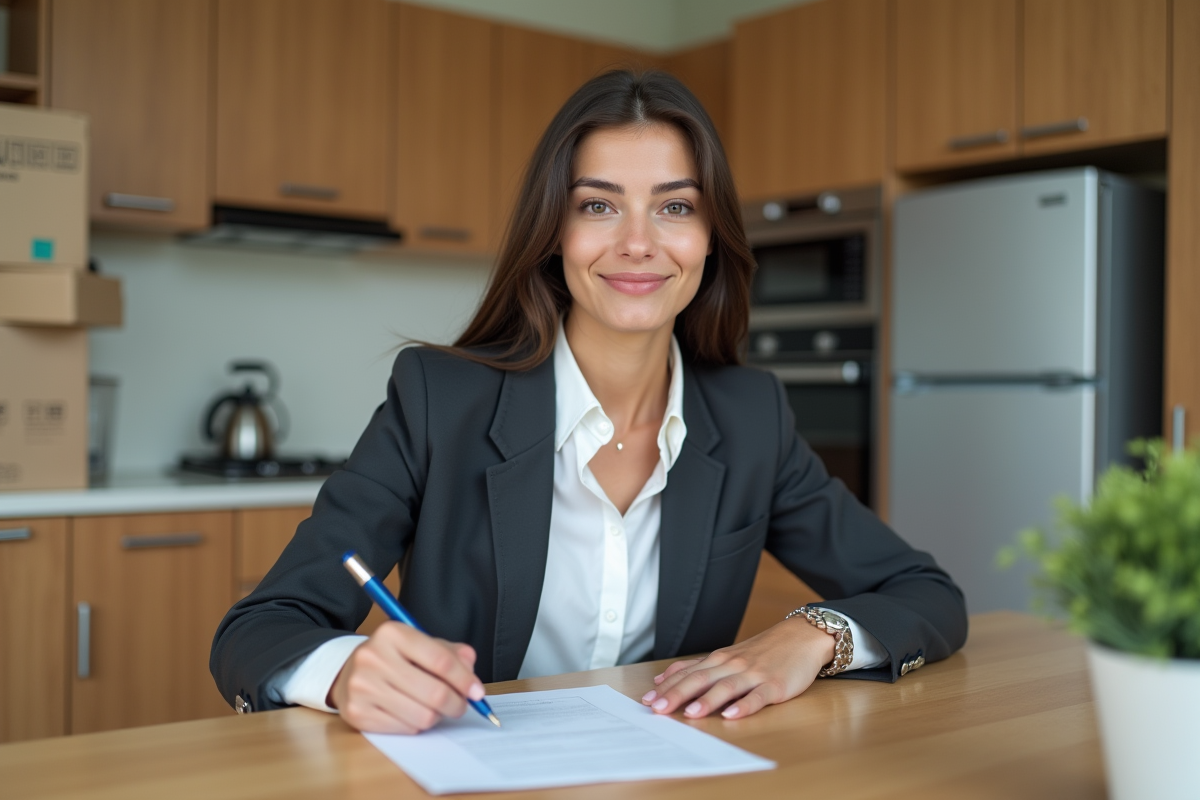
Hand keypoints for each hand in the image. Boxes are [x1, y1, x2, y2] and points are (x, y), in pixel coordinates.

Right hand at [327, 622, 485, 733]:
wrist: (348, 672)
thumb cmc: (394, 657)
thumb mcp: (421, 644)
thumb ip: (450, 653)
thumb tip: (470, 671)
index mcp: (392, 633)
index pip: (441, 660)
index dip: (465, 680)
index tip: (477, 692)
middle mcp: (373, 657)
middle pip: (434, 693)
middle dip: (457, 704)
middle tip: (461, 705)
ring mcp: (362, 687)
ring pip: (422, 716)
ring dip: (436, 716)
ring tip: (433, 707)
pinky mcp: (357, 713)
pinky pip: (405, 729)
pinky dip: (416, 725)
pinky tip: (411, 712)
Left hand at [640, 617, 835, 719]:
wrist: (801, 637)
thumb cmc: (763, 651)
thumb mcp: (727, 655)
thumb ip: (698, 667)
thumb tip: (664, 679)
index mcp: (719, 660)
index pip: (688, 674)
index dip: (667, 687)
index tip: (647, 700)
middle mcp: (732, 665)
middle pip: (700, 680)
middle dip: (677, 694)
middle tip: (658, 709)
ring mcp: (753, 675)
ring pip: (726, 688)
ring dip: (707, 700)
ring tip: (691, 714)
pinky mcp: (774, 686)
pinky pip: (757, 697)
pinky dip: (744, 706)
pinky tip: (732, 715)